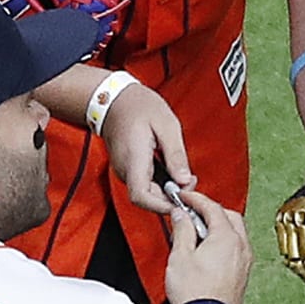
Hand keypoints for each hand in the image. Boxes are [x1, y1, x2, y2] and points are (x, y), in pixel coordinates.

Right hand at [98, 81, 194, 215]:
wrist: (114, 98)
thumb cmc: (138, 106)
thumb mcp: (167, 125)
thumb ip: (176, 155)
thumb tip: (185, 180)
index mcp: (133, 159)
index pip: (141, 197)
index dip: (162, 205)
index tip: (181, 200)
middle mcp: (125, 169)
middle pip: (147, 199)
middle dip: (171, 197)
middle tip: (189, 181)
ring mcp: (124, 170)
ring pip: (147, 192)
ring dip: (167, 190)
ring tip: (182, 173)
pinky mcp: (127, 168)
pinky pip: (144, 183)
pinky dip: (160, 182)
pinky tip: (171, 170)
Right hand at [165, 188, 252, 303]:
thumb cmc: (196, 293)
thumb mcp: (180, 255)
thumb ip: (182, 230)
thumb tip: (182, 216)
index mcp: (227, 237)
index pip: (212, 207)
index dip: (196, 199)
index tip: (184, 197)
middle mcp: (241, 247)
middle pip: (229, 216)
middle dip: (210, 211)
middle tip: (192, 213)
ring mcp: (245, 261)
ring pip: (235, 232)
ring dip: (219, 226)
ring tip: (198, 232)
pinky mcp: (243, 274)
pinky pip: (236, 249)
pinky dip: (224, 242)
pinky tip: (209, 250)